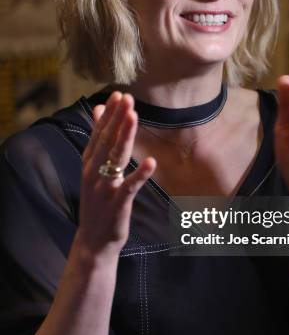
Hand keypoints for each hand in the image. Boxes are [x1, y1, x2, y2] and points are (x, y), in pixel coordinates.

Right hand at [78, 92, 155, 256]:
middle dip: (117, 119)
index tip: (119, 94)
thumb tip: (98, 110)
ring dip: (125, 137)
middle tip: (127, 98)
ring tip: (134, 117)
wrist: (93, 240)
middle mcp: (94, 173)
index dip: (109, 114)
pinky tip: (152, 162)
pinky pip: (130, 187)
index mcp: (89, 162)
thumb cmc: (98, 200)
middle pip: (107, 141)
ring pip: (116, 159)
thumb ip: (97, 140)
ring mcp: (105, 189)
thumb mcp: (93, 169)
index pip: (99, 133)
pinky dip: (140, 175)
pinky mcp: (117, 205)